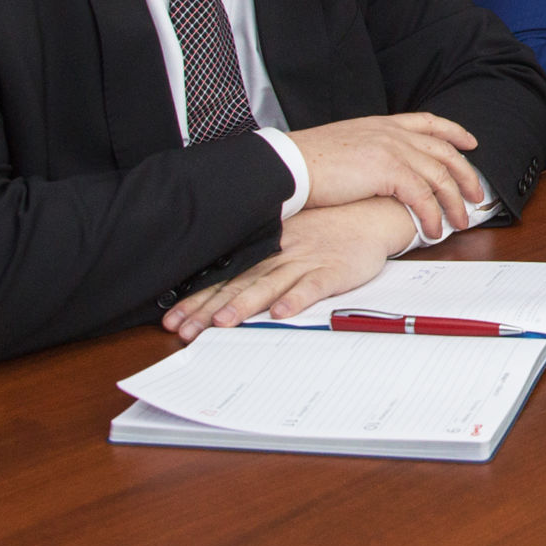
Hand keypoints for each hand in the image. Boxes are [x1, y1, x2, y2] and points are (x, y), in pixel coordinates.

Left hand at [162, 199, 412, 340]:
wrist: (373, 214)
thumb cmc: (330, 229)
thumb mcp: (291, 238)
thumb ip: (263, 260)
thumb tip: (224, 284)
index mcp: (268, 250)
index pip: (226, 277)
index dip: (197, 299)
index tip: (172, 319)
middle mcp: (281, 255)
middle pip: (239, 285)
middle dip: (208, 309)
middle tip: (184, 330)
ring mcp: (307, 261)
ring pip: (269, 285)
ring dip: (245, 305)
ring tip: (223, 324)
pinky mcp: (334, 270)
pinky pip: (313, 286)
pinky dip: (297, 299)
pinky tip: (282, 313)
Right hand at [287, 114, 484, 241]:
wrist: (290, 166)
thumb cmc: (308, 163)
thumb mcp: (347, 147)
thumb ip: (371, 153)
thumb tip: (382, 174)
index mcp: (382, 124)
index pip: (429, 122)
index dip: (454, 132)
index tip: (470, 143)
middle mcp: (392, 133)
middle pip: (444, 151)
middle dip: (465, 175)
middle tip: (476, 195)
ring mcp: (393, 149)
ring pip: (439, 176)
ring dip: (453, 203)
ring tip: (460, 222)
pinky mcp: (389, 170)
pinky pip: (422, 197)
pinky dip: (431, 216)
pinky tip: (432, 230)